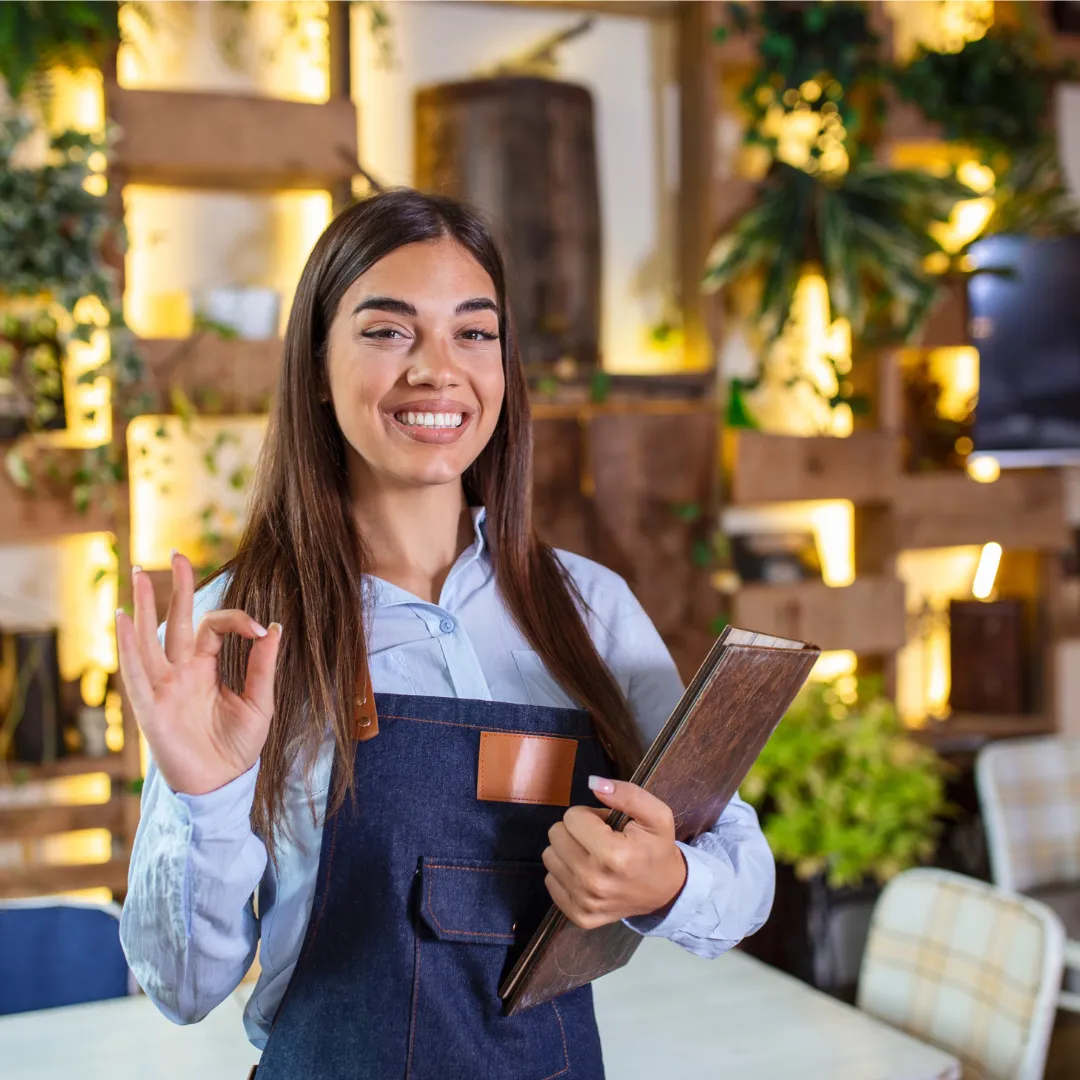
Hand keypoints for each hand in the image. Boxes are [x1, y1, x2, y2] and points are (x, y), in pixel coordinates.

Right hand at [115, 552, 280, 796]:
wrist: (222, 786)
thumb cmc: (237, 747)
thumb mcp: (260, 703)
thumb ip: (262, 666)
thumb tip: (275, 627)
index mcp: (207, 667)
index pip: (214, 627)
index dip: (237, 620)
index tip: (260, 629)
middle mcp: (181, 671)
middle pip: (176, 621)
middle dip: (176, 588)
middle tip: (176, 554)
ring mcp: (164, 686)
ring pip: (150, 639)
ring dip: (143, 606)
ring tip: (138, 573)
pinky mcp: (151, 706)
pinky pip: (137, 672)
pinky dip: (129, 645)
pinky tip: (123, 619)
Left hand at [542, 777, 687, 929]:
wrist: (666, 891)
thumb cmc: (657, 848)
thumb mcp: (656, 815)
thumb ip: (627, 794)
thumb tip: (593, 783)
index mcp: (613, 855)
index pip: (572, 817)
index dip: (589, 815)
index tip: (607, 826)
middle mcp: (594, 881)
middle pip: (556, 835)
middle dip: (576, 831)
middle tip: (600, 839)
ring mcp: (585, 902)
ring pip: (549, 856)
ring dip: (569, 850)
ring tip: (593, 855)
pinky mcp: (579, 916)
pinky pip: (551, 881)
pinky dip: (566, 873)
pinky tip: (587, 873)